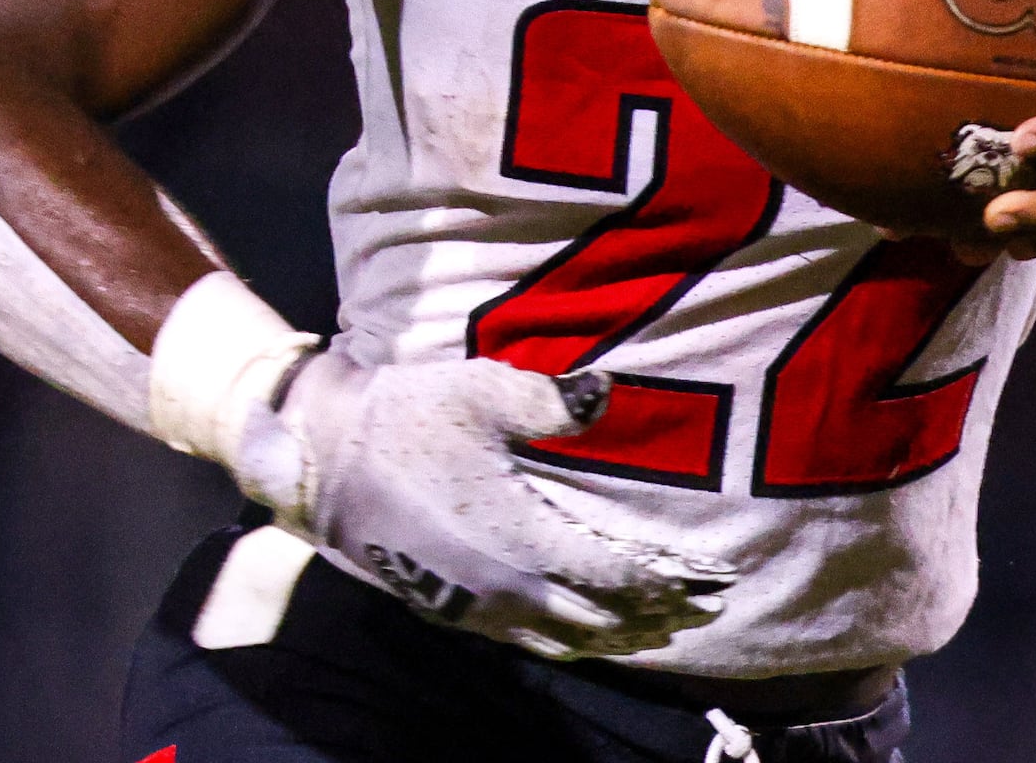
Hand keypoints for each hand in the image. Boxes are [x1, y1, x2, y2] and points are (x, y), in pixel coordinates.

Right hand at [229, 350, 730, 658]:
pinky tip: (587, 633)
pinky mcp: (448, 611)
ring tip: (662, 627)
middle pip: (598, 620)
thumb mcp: (481, 391)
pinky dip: (568, 641)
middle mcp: (501, 588)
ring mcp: (472, 607)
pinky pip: (524, 643)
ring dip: (616, 636)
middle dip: (656, 615)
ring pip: (562, 641)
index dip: (667, 579)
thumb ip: (551, 401)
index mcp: (518, 539)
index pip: (613, 576)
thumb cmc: (405, 417)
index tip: (714, 574)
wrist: (321, 459)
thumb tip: (606, 394)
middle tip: (707, 604)